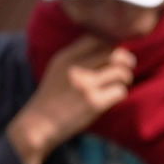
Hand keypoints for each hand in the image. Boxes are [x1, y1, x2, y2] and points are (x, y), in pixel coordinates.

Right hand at [13, 34, 137, 162]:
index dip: (113, 44)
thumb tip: (112, 47)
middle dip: (125, 60)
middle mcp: (76, 67)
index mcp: (67, 56)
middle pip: (114, 52)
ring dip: (124, 79)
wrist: (38, 124)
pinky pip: (120, 91)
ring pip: (122, 72)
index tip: (114, 55)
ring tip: (116, 85)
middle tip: (125, 68)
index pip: (99, 38)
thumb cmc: (53, 96)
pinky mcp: (94, 103)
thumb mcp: (59, 68)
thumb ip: (79, 56)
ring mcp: (86, 85)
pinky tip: (110, 99)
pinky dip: (119, 94)